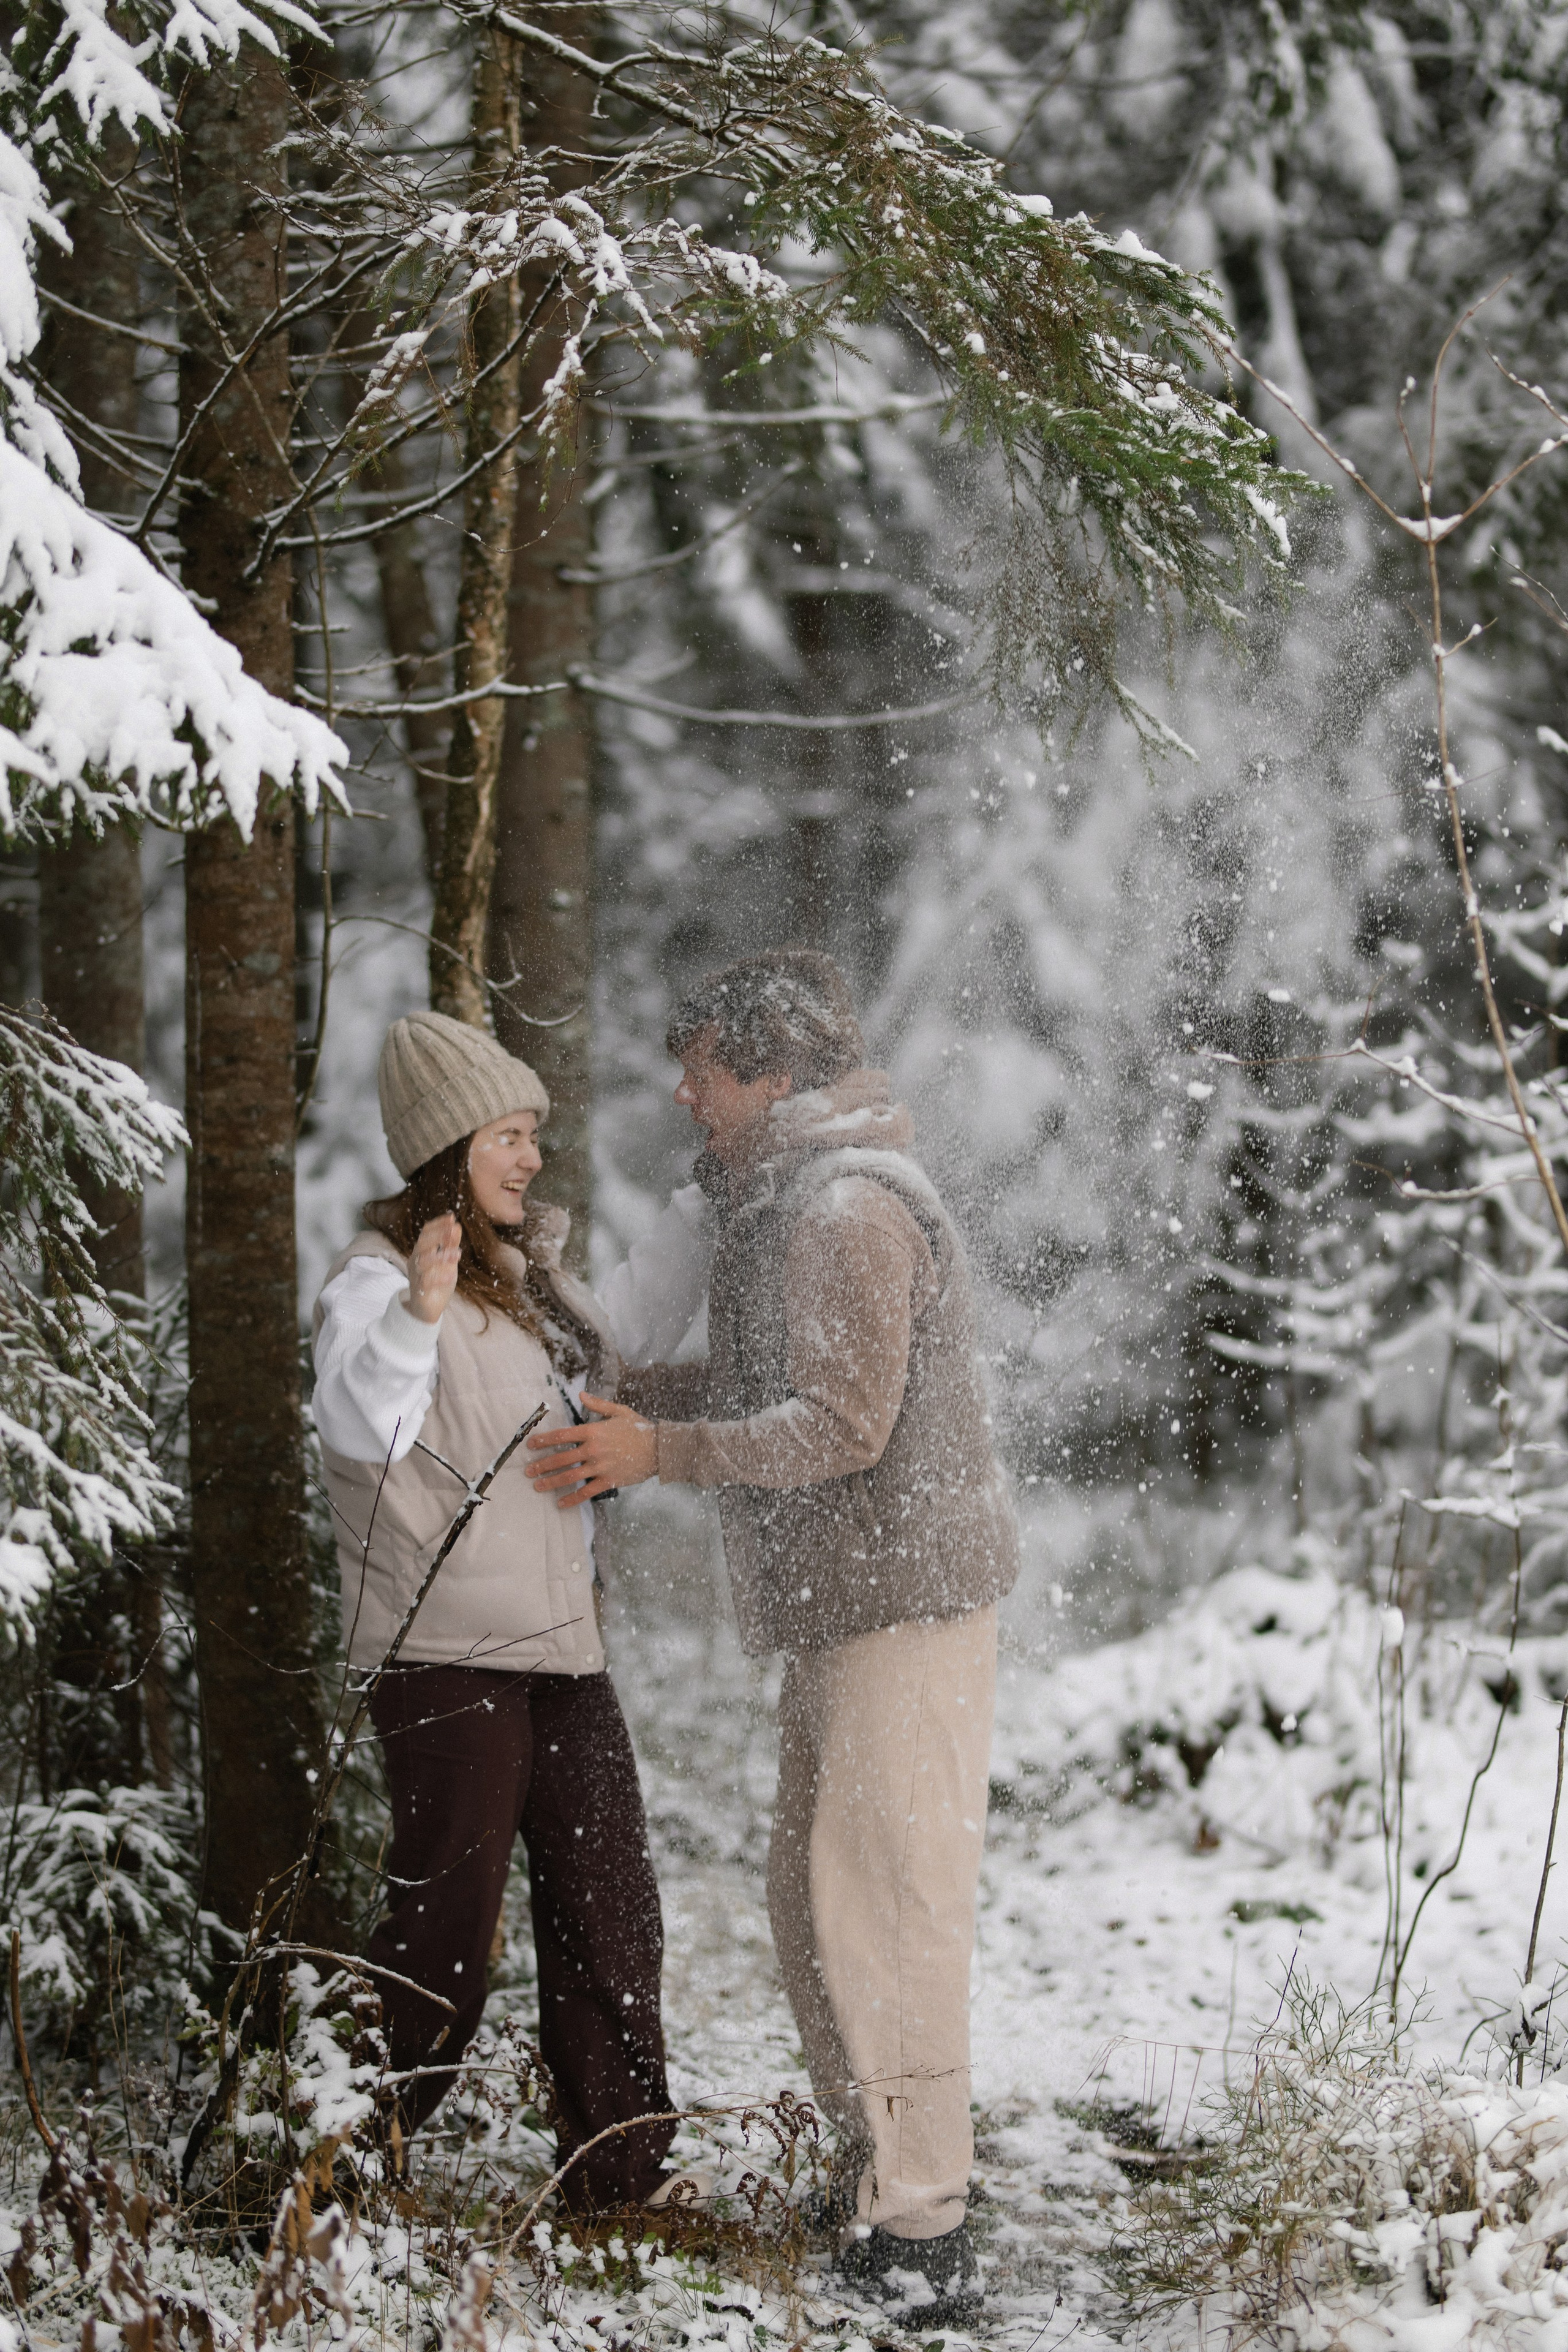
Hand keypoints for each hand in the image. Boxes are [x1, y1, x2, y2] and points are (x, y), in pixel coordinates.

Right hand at [407, 1213, 460, 1323]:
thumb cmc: (437, 1282)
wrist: (427, 1309)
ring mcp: (416, 1276)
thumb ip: (450, 1245)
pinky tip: (451, 1274)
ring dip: (440, 1256)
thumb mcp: (447, 1262)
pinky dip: (439, 1277)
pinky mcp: (419, 1291)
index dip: (437, 1224)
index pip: (425, 1233)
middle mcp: (416, 1261)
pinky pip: (426, 1282)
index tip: (451, 1218)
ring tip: (456, 1254)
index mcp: (422, 1251)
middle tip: (453, 1231)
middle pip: (422, 1244)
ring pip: (423, 1262)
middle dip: (438, 1236)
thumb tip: (456, 1226)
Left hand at [526, 1394, 656, 1506]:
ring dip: (551, 1482)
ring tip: (537, 1486)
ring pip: (570, 1476)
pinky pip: (586, 1492)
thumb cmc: (640, 1428)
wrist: (660, 1449)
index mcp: (594, 1431)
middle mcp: (594, 1449)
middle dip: (542, 1465)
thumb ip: (597, 1404)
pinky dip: (572, 1499)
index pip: (562, 1435)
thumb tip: (580, 1394)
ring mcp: (601, 1467)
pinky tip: (560, 1503)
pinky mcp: (609, 1481)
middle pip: (561, 1458)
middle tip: (528, 1471)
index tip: (530, 1444)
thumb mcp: (619, 1411)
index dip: (544, 1440)